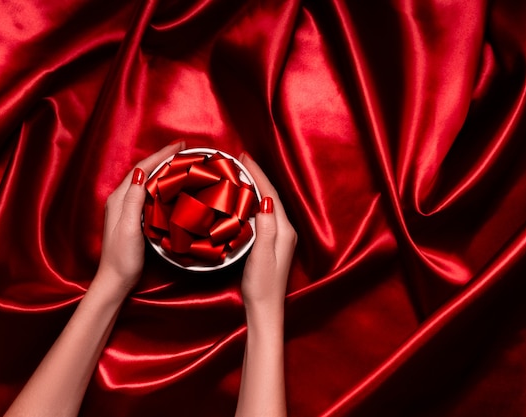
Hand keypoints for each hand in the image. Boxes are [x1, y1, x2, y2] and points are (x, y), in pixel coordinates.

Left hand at [95, 142, 185, 296]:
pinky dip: (160, 183)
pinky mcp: (132, 218)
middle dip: (162, 157)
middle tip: (183, 150)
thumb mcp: (129, 228)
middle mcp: (121, 200)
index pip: (141, 168)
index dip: (160, 155)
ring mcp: (126, 209)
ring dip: (162, 168)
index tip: (179, 146)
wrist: (115, 280)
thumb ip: (134, 200)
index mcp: (119, 199)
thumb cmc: (122, 258)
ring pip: (146, 181)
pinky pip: (148, 193)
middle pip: (143, 171)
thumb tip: (142, 173)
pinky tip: (169, 186)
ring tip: (179, 162)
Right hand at [239, 154, 296, 309]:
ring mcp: (280, 238)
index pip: (271, 194)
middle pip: (271, 196)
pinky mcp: (272, 244)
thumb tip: (266, 201)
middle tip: (240, 160)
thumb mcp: (262, 257)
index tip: (244, 158)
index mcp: (284, 230)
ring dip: (255, 187)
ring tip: (241, 173)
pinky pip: (264, 214)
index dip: (258, 174)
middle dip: (257, 176)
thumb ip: (266, 228)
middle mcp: (285, 231)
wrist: (265, 311)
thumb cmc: (262, 286)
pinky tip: (244, 200)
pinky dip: (254, 202)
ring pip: (268, 204)